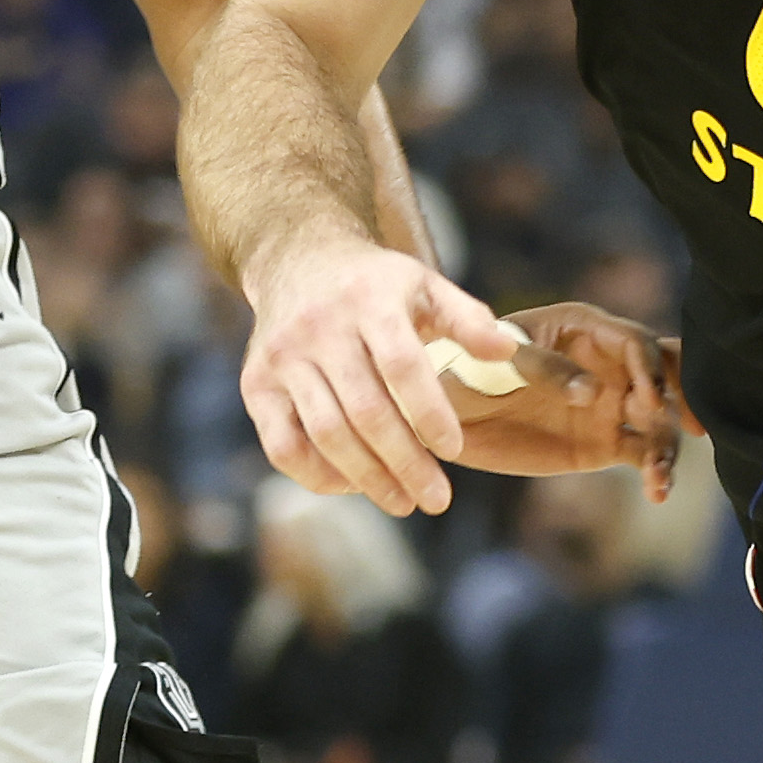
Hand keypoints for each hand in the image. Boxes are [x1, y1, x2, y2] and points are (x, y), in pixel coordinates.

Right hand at [235, 233, 517, 518]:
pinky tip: (351, 485)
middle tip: (436, 498)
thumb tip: (507, 352)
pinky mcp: (256, 384)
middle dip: (406, 463)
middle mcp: (320, 328)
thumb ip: (468, 318)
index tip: (453, 450)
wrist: (297, 260)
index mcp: (368, 300)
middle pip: (366, 411)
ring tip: (403, 502)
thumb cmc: (374, 284)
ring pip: (326, 433)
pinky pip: (282, 445)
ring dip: (368, 478)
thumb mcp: (424, 284)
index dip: (429, 414)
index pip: (401, 366)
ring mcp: (282, 358)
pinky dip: (316, 475)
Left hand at [440, 300, 691, 497]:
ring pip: (660, 418)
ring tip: (660, 477)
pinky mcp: (603, 442)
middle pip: (665, 373)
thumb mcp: (494, 363)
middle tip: (695, 427)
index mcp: (583, 329)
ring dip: (670, 444)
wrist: (440, 419)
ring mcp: (609, 404)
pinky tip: (657, 492)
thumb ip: (542, 369)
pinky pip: (642, 453)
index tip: (648, 401)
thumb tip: (593, 392)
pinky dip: (655, 471)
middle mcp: (606, 363)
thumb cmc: (461, 372)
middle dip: (686, 395)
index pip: (633, 342)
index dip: (648, 369)